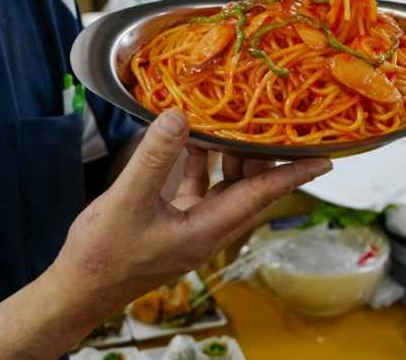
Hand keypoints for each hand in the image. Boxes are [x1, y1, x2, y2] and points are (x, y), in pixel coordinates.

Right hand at [52, 110, 330, 322]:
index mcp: (207, 230)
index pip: (262, 195)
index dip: (294, 174)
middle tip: (269, 116)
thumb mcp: (128, 202)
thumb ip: (154, 158)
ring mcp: (190, 225)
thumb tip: (179, 116)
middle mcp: (207, 228)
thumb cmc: (104, 256)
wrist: (78, 288)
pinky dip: (199, 160)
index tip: (326, 157)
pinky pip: (198, 185)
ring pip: (224, 183)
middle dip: (261, 153)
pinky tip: (189, 135)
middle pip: (248, 186)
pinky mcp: (172, 220)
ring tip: (231, 117)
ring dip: (229, 153)